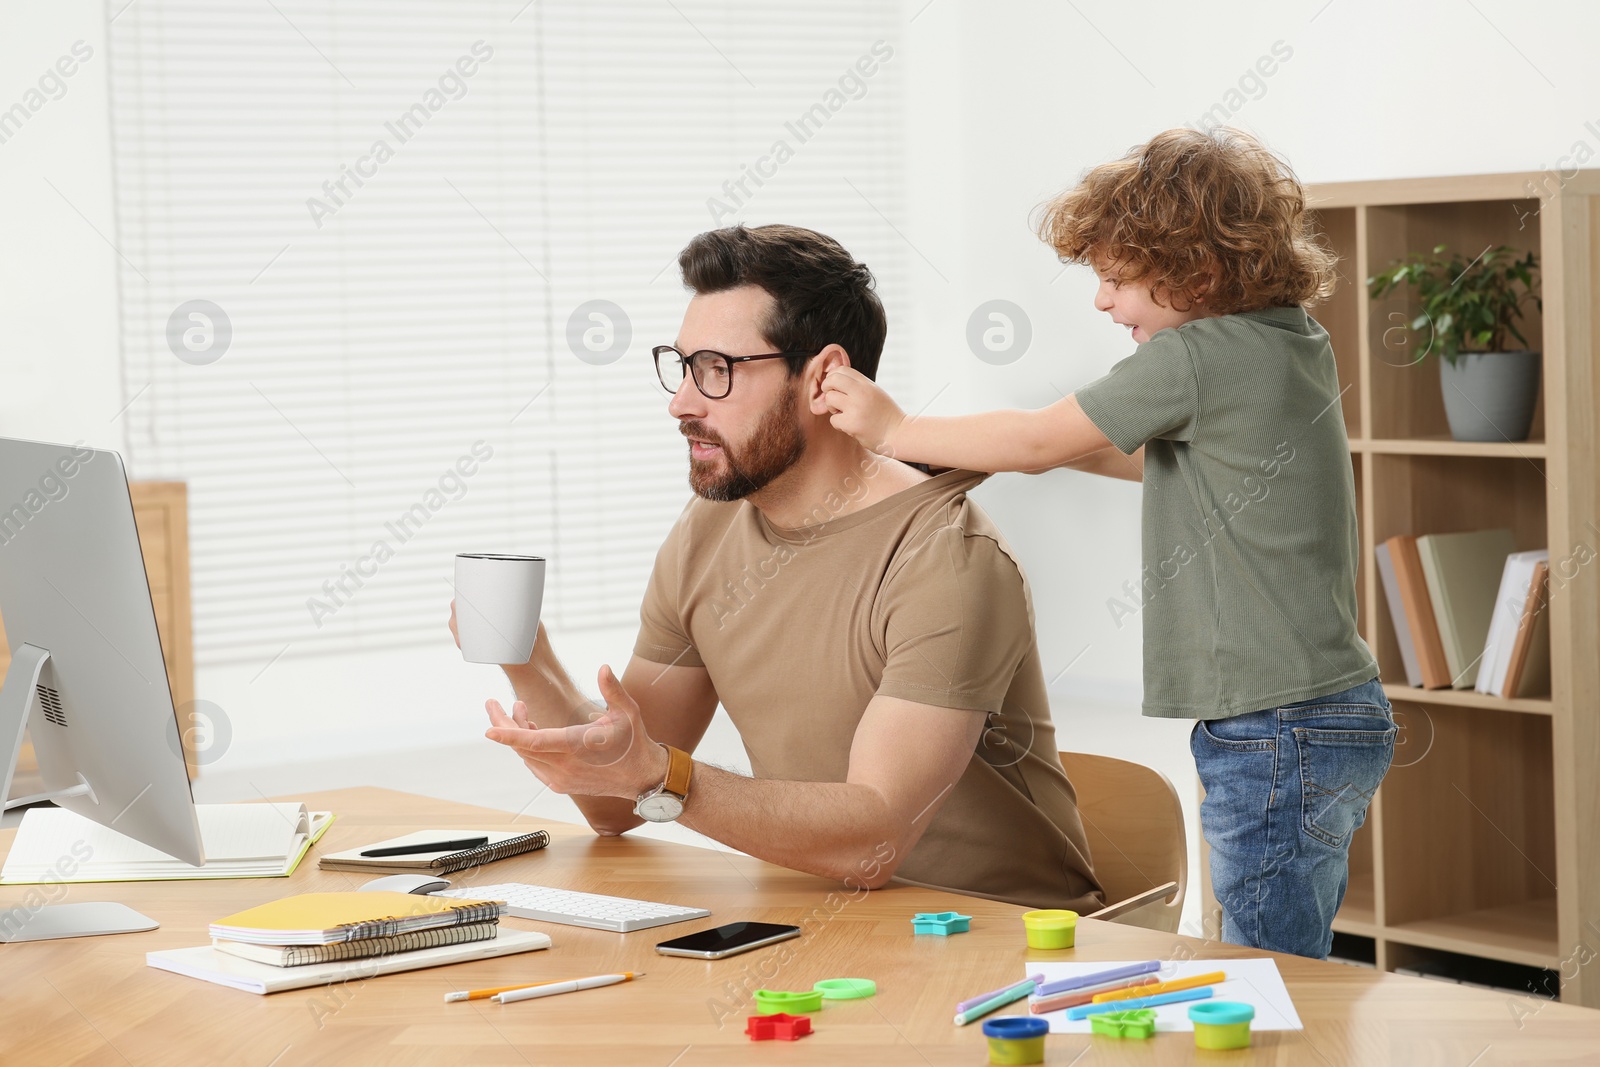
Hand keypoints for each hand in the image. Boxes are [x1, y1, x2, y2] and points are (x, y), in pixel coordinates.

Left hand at [483, 664, 667, 799]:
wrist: (642, 778)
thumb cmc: (635, 742)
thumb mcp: (628, 712)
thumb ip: (613, 690)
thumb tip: (603, 667)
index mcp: (577, 747)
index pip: (535, 742)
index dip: (509, 734)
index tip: (489, 730)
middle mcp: (564, 767)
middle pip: (522, 747)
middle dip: (503, 723)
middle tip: (492, 703)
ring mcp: (560, 779)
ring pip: (526, 756)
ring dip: (517, 733)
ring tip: (519, 709)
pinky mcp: (560, 784)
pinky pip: (534, 765)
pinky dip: (527, 748)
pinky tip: (532, 730)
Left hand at [820, 367, 905, 454]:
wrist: (899, 434)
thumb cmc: (885, 414)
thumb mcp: (875, 392)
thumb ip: (858, 385)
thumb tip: (835, 379)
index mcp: (867, 384)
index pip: (842, 370)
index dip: (833, 376)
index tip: (835, 386)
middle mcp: (861, 393)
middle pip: (832, 380)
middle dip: (827, 388)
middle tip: (833, 398)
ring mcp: (856, 408)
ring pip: (829, 399)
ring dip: (832, 407)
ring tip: (844, 413)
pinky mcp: (851, 424)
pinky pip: (833, 420)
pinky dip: (839, 424)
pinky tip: (850, 426)